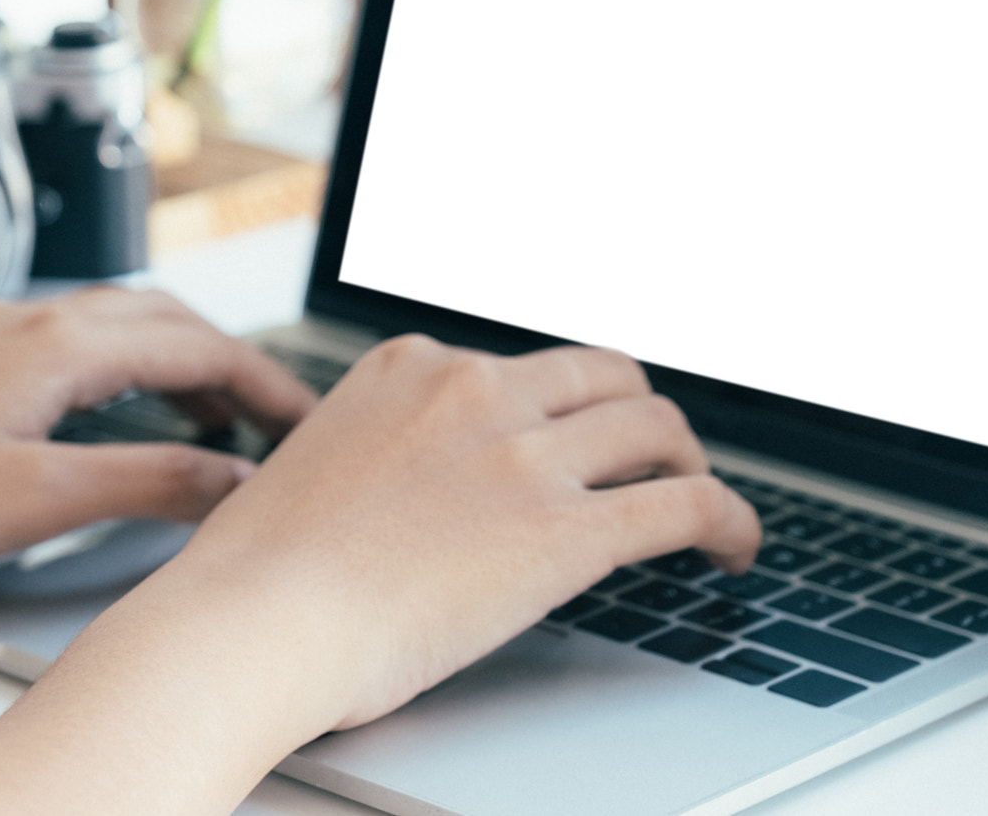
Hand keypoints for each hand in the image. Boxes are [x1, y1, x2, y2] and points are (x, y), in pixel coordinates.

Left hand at [0, 287, 317, 598]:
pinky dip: (130, 364)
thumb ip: (142, 482)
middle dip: (236, 363)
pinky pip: (77, 340)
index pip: (199, 350)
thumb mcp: (27, 501)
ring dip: (183, 358)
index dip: (267, 386)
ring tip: (218, 414)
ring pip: (121, 324)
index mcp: (55, 345)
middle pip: (168, 322)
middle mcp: (29, 324)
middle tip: (281, 418)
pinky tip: (120, 408)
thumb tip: (230, 474)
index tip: (312, 424)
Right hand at [0, 336, 759, 815]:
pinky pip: (683, 504)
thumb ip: (383, 451)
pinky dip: (727, 519)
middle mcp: (475, 389)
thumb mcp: (320, 465)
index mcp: (411, 366)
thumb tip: (416, 487)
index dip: (564, 403)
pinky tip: (735, 544)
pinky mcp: (564, 529)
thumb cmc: (261, 575)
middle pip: (604, 375)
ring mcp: (524, 454)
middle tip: (653, 456)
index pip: (520, 365)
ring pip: (655, 425)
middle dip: (638, 415)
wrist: (252, 621)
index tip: (577, 431)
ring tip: (697, 498)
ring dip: (688, 460)